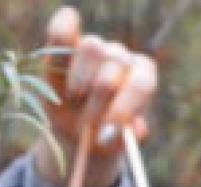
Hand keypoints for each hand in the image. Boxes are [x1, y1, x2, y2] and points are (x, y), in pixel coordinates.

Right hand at [33, 6, 157, 186]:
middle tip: (87, 118)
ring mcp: (96, 47)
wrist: (75, 131)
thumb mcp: (110, 146)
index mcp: (142, 79)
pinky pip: (63, 28)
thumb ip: (121, 139)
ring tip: (75, 100)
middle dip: (100, 95)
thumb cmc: (99, 136)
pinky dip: (61, 33)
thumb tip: (131, 129)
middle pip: (116, 62)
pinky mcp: (66, 43)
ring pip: (93, 47)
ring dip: (80, 78)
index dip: (127, 103)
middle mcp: (123, 58)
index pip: (141, 83)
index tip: (111, 126)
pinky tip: (58, 60)